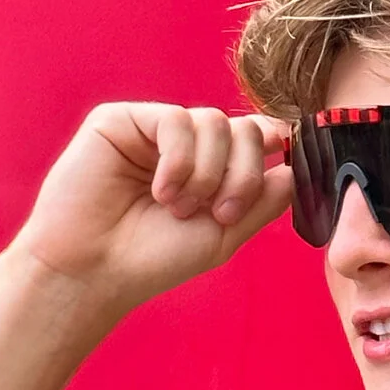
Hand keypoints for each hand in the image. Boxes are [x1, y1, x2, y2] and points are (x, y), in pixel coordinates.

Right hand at [2, 101, 294, 317]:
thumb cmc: (153, 258)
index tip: (283, 161)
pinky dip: (178, 160)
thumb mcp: (224, 234)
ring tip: (179, 207)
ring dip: (207, 172)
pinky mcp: (121, 120)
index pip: (256, 137)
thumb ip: (263, 199)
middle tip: (220, 212)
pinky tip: (161, 191)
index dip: (274, 144)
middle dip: (243, 173)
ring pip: (213, 121)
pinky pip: (175, 119)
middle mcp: (184, 145)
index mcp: (210, 167)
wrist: (95, 270)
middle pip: (243, 128)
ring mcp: (153, 130)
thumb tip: (294, 162)